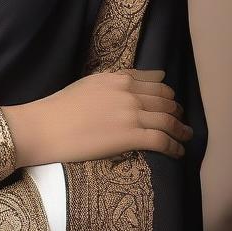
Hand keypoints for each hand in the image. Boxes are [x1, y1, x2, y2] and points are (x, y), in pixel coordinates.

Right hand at [3, 68, 191, 165]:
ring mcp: (131, 113)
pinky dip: (175, 147)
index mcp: (118, 78)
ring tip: (186, 137)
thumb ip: (111, 84)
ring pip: (169, 120)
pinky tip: (178, 152)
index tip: (170, 101)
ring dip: (182, 130)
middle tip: (180, 121)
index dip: (166, 93)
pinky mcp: (131, 136)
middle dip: (176, 111)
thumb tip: (126, 87)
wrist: (45, 126)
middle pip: (165, 100)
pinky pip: (163, 140)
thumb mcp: (88, 84)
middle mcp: (129, 92)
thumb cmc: (59, 107)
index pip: (154, 81)